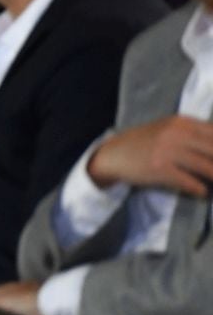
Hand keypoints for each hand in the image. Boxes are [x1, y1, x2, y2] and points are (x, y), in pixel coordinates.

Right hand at [86, 115, 212, 196]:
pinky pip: (190, 181)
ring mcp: (168, 151)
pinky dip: (200, 189)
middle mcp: (176, 133)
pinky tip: (202, 192)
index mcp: (182, 122)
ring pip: (207, 167)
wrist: (113, 154)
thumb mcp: (168, 130)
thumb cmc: (144, 143)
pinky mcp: (160, 168)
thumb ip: (192, 134)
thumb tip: (212, 146)